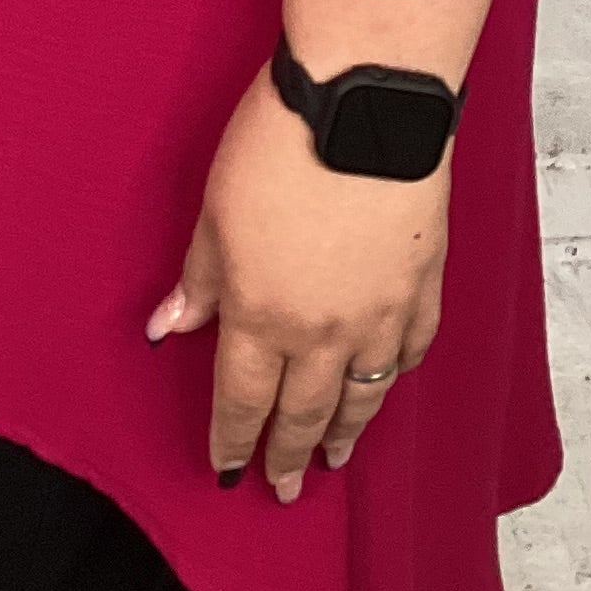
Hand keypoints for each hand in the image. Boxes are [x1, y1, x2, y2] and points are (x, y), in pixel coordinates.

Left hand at [145, 62, 448, 502]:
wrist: (365, 102)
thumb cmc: (279, 143)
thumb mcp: (214, 211)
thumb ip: (199, 279)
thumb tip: (169, 328)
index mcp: (261, 315)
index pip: (242, 400)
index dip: (232, 441)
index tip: (228, 470)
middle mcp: (323, 331)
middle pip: (304, 412)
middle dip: (289, 455)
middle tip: (284, 488)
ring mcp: (380, 312)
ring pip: (363, 395)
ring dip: (347, 432)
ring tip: (337, 459)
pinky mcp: (422, 282)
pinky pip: (411, 348)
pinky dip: (398, 373)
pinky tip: (389, 382)